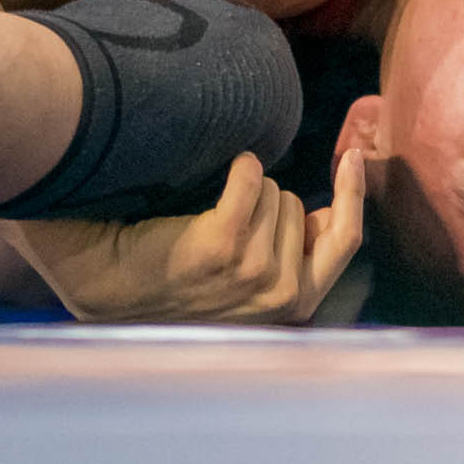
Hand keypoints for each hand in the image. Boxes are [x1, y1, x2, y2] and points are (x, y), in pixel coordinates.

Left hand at [6, 147, 365, 326]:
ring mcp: (251, 275)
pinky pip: (248, 179)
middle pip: (296, 205)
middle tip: (218, 229)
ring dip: (239, 192)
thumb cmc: (175, 278)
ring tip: (199, 224)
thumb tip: (326, 212)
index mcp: (292, 306)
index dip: (352, 195)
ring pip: (270, 191)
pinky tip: (205, 188)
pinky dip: (231, 171)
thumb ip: (294, 252)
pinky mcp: (222, 247)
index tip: (353, 157)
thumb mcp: (247, 279)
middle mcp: (279, 296)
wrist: (109, 285)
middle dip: (263, 203)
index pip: (344, 242)